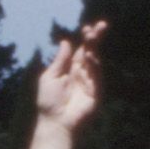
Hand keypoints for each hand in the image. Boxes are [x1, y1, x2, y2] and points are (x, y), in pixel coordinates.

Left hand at [34, 20, 106, 134]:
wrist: (55, 122)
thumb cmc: (49, 102)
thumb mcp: (50, 77)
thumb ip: (60, 60)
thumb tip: (65, 42)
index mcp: (71, 69)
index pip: (82, 50)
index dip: (86, 39)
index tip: (88, 27)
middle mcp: (83, 73)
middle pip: (92, 52)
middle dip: (96, 39)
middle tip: (101, 26)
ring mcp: (91, 83)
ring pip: (95, 62)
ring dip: (94, 49)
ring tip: (92, 36)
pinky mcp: (95, 93)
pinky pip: (97, 76)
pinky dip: (94, 65)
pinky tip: (90, 55)